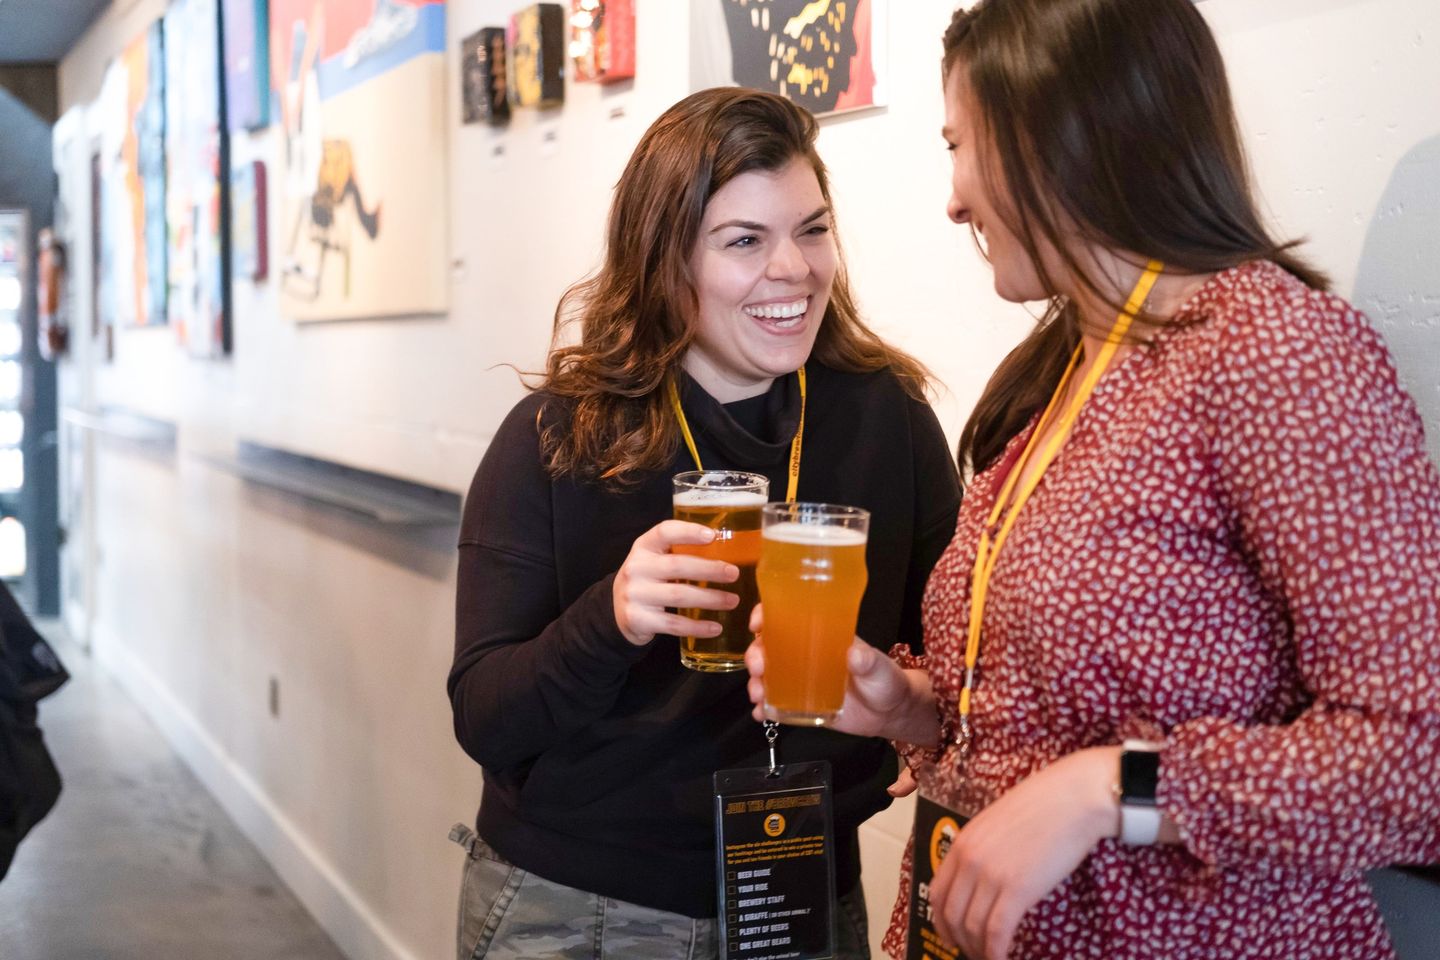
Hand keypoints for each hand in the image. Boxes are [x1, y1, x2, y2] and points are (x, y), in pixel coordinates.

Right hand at [612, 520, 739, 645]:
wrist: (616, 611)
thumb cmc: (648, 580)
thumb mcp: (655, 560)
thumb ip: (680, 552)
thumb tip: (728, 550)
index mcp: (643, 547)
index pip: (664, 532)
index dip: (688, 532)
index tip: (712, 535)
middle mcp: (636, 568)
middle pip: (677, 565)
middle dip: (709, 569)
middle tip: (734, 573)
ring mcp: (634, 594)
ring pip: (678, 595)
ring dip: (710, 598)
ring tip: (732, 600)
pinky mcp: (637, 619)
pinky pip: (673, 624)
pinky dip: (697, 627)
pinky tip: (715, 627)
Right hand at [743, 605, 936, 742]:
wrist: (889, 713)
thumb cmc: (885, 680)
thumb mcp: (879, 668)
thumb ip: (869, 661)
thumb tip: (854, 654)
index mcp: (820, 636)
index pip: (787, 617)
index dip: (766, 615)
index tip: (757, 623)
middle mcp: (804, 655)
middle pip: (768, 647)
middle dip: (755, 655)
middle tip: (758, 668)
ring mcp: (800, 680)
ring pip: (766, 675)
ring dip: (755, 682)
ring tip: (758, 695)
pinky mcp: (800, 704)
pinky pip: (775, 704)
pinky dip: (763, 708)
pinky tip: (760, 713)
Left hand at [929, 746, 1119, 959]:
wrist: (1073, 798)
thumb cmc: (1043, 806)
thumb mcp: (997, 823)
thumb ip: (983, 848)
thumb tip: (982, 879)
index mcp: (962, 843)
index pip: (938, 892)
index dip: (943, 921)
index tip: (953, 935)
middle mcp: (969, 860)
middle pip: (950, 915)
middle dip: (959, 941)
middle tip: (973, 952)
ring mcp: (991, 875)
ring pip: (972, 928)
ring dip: (979, 949)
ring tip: (991, 957)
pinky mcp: (1017, 890)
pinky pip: (997, 933)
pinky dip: (996, 953)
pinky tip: (1003, 959)